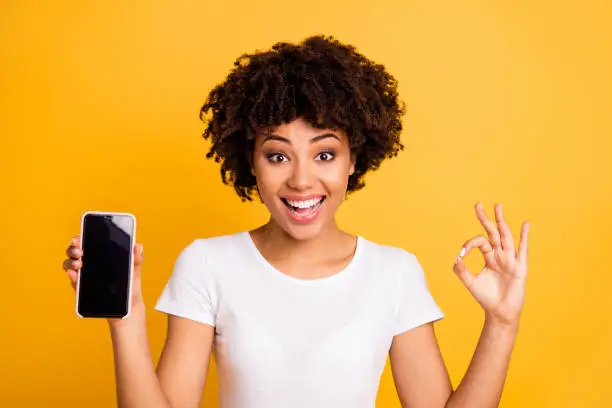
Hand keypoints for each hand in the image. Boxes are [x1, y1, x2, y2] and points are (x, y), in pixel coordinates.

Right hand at [63, 236, 144, 317]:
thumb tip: (138, 246)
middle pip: (74, 251)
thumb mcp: (134, 269)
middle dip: (73, 248)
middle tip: (80, 251)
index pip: (87, 241)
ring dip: (70, 262)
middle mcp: (89, 261)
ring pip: (70, 264)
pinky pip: (73, 280)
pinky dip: (72, 276)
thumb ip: (136, 258)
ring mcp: (84, 274)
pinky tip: (75, 275)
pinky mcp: (81, 287)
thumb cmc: (130, 282)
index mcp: (101, 252)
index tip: (79, 238)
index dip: (80, 237)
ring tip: (79, 264)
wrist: (129, 303)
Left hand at [453, 203, 529, 325]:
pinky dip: (524, 237)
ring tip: (497, 206)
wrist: (500, 312)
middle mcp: (500, 255)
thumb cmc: (486, 298)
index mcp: (489, 257)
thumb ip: (462, 271)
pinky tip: (525, 224)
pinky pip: (522, 250)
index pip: (480, 242)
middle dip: (485, 219)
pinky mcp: (520, 267)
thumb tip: (456, 258)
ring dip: (501, 221)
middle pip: (492, 233)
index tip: (462, 253)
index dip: (470, 244)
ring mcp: (510, 260)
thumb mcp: (471, 283)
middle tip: (477, 204)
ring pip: (505, 236)